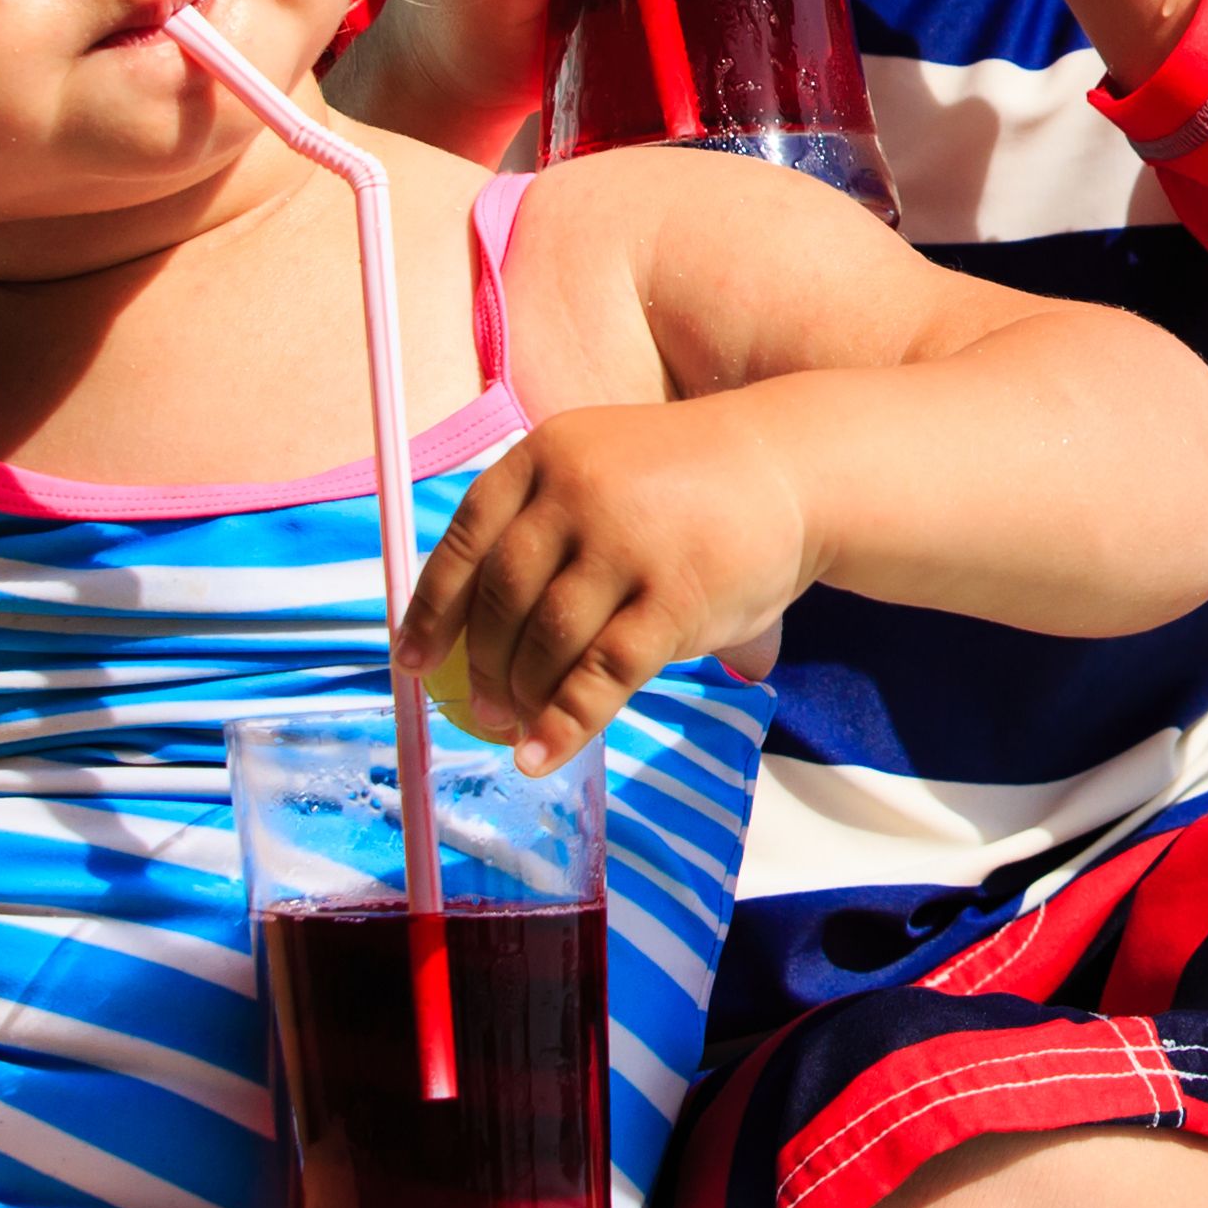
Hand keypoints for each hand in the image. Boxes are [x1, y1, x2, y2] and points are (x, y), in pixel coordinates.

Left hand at [398, 395, 820, 773]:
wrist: (792, 469)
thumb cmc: (685, 485)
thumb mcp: (600, 470)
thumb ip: (540, 527)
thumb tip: (467, 635)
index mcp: (547, 454)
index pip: (465, 539)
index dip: (431, 609)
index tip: (414, 660)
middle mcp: (579, 491)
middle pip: (501, 598)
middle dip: (481, 664)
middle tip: (481, 706)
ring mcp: (628, 543)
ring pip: (546, 641)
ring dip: (522, 695)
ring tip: (517, 725)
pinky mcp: (675, 596)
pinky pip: (602, 674)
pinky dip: (564, 723)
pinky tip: (542, 752)